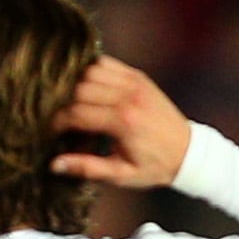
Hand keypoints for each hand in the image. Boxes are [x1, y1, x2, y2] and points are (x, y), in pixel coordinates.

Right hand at [49, 56, 193, 188]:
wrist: (188, 152)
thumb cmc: (153, 167)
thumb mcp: (121, 175)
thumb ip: (87, 167)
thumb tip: (54, 164)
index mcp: (123, 123)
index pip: (76, 114)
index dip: (57, 122)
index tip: (51, 132)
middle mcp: (128, 97)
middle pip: (79, 89)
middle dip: (64, 103)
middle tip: (61, 117)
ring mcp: (134, 82)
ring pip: (89, 71)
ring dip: (76, 85)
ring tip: (73, 103)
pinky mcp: (138, 76)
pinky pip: (105, 63)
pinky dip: (91, 71)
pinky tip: (87, 87)